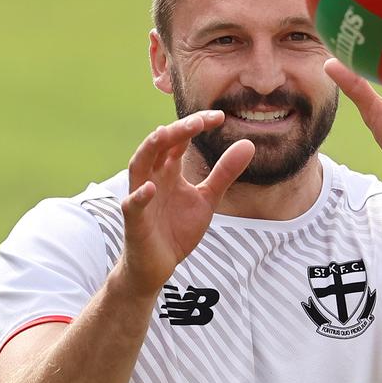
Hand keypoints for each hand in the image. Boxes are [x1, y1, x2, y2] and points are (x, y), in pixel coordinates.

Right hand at [118, 111, 254, 295]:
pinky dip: (140, 196)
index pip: (179, 139)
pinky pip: (133, 205)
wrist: (157, 266)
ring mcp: (141, 197)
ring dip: (150, 148)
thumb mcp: (208, 199)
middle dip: (177, 130)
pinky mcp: (134, 221)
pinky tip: (151, 189)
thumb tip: (248, 144)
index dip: (196, 125)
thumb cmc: (177, 229)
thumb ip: (224, 173)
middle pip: (159, 145)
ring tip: (165, 133)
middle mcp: (152, 177)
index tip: (220, 116)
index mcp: (169, 170)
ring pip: (138, 165)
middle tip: (201, 121)